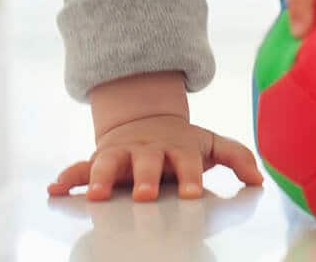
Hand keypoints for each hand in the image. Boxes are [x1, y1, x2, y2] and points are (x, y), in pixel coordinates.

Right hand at [47, 114, 262, 201]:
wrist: (147, 120)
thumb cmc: (182, 144)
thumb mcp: (210, 144)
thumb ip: (236, 157)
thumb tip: (259, 180)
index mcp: (176, 148)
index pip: (186, 162)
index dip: (190, 176)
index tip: (193, 193)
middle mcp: (147, 149)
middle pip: (146, 162)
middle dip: (146, 177)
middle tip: (145, 195)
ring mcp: (122, 153)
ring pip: (108, 162)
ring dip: (100, 176)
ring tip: (92, 195)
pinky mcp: (99, 159)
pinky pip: (79, 167)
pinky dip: (68, 178)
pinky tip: (55, 190)